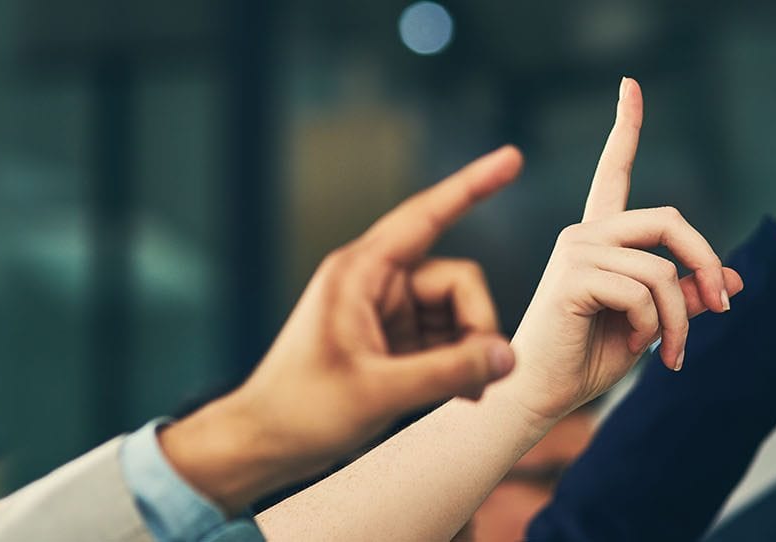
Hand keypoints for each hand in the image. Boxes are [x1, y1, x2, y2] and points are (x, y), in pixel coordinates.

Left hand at [163, 147, 524, 512]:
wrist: (264, 444)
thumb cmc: (302, 411)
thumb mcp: (380, 392)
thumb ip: (450, 373)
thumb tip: (507, 357)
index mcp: (361, 272)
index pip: (427, 215)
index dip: (473, 186)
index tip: (512, 158)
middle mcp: (375, 283)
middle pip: (456, 281)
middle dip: (478, 325)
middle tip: (482, 376)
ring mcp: (385, 312)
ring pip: (455, 312)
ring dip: (470, 350)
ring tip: (467, 394)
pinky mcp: (391, 341)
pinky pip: (444, 338)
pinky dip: (459, 363)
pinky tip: (462, 394)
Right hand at [506, 78, 743, 421]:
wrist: (538, 397)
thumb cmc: (586, 362)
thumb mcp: (651, 324)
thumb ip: (684, 296)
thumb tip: (734, 280)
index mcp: (599, 238)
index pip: (614, 170)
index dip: (625, 125)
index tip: (630, 86)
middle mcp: (585, 234)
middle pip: (669, 220)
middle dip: (707, 262)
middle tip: (723, 305)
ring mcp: (576, 250)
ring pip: (661, 270)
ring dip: (679, 319)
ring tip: (670, 353)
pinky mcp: (573, 276)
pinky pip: (642, 292)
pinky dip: (653, 328)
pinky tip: (636, 348)